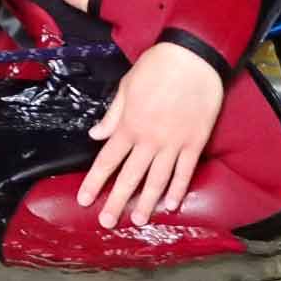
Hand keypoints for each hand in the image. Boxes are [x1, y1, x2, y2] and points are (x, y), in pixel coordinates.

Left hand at [77, 42, 222, 226]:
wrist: (193, 57)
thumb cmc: (157, 66)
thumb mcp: (127, 86)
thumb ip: (112, 115)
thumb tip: (95, 134)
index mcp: (129, 125)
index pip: (107, 160)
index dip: (94, 182)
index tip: (84, 200)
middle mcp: (149, 139)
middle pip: (129, 177)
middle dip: (117, 202)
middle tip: (107, 222)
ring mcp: (174, 143)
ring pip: (157, 179)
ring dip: (147, 202)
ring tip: (139, 221)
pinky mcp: (195, 142)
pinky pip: (185, 171)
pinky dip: (179, 188)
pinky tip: (172, 204)